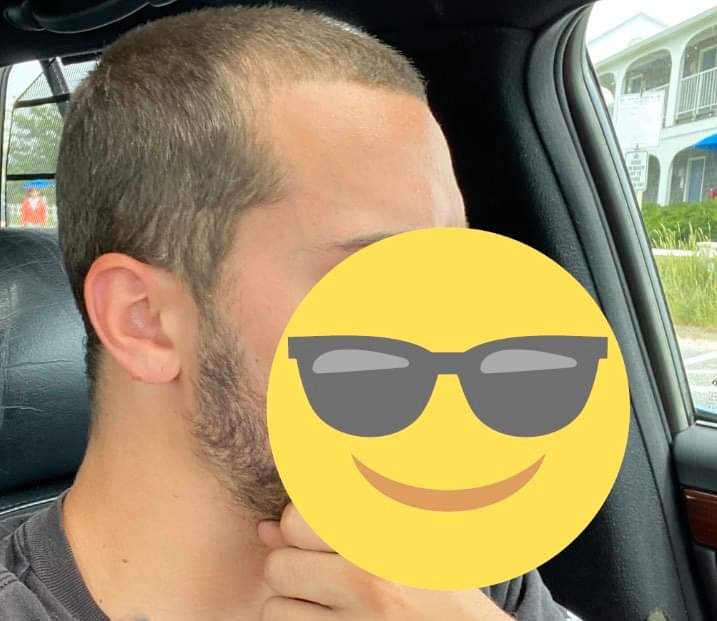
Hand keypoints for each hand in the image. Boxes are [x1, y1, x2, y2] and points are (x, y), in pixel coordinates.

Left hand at [256, 503, 510, 619]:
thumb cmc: (434, 576)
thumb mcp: (403, 529)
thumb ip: (329, 524)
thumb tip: (264, 529)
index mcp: (383, 535)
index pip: (295, 521)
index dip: (300, 526)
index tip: (319, 535)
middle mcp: (369, 582)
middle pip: (279, 566)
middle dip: (294, 567)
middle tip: (327, 572)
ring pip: (277, 609)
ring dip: (295, 604)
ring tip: (334, 600)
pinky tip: (332, 619)